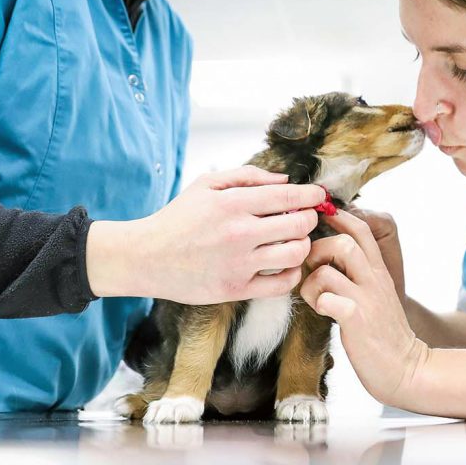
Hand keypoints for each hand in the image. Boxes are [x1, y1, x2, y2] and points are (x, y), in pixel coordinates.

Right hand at [87, 165, 325, 303]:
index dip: (312, 195)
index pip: (289, 195)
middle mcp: (239, 233)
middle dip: (309, 219)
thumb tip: (286, 179)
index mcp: (233, 203)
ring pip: (295, 254)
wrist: (146, 257)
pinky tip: (284, 264)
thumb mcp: (206, 184)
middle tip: (305, 218)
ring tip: (294, 240)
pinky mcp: (236, 289)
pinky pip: (281, 284)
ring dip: (303, 245)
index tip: (319, 196)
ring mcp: (239, 264)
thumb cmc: (178, 218)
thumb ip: (248, 176)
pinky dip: (291, 273)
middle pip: (299, 224)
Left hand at [299, 210, 429, 406]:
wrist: (407, 369)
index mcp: (378, 273)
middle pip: (344, 242)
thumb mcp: (377, 296)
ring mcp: (366, 300)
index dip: (338, 217)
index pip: (361, 230)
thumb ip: (360, 275)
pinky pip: (327, 300)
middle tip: (311, 270)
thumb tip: (328, 260)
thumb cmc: (384, 335)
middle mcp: (374, 281)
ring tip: (314, 298)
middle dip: (318, 250)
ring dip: (311, 282)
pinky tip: (322, 313)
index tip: (320, 219)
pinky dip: (317, 304)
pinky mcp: (357, 321)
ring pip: (328, 271)